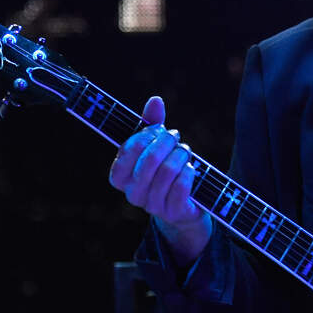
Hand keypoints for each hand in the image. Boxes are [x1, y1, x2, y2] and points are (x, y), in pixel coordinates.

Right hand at [108, 96, 211, 265]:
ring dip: (181, 155)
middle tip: (175, 137)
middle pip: (149, 160)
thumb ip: (152, 124)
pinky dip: (189, 173)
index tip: (157, 129)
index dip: (144, 136)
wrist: (184, 204)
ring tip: (185, 152)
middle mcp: (132, 194)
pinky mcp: (172, 212)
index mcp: (120, 176)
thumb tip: (155, 100)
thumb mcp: (156, 146)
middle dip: (166, 142)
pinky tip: (191, 169)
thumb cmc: (165, 169)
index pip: (127, 151)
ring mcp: (152, 206)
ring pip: (167, 171)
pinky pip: (181, 187)